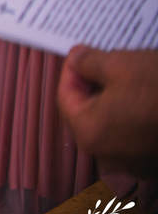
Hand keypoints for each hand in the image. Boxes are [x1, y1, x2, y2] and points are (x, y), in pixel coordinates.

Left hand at [58, 46, 157, 177]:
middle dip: (91, 84)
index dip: (71, 71)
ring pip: (110, 122)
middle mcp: (108, 154)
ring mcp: (134, 160)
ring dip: (111, 97)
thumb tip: (76, 58)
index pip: (65, 98)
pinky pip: (132, 132)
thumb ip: (88, 62)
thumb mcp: (119, 64)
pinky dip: (131, 112)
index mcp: (90, 133)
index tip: (80, 53)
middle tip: (98, 59)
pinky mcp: (154, 158)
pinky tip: (142, 91)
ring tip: (122, 72)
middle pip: (86, 112)